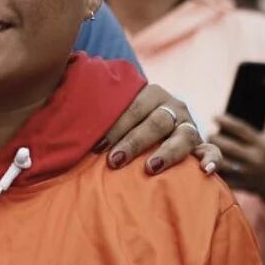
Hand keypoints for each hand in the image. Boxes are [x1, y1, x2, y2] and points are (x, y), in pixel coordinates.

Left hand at [97, 84, 220, 175]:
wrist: (152, 131)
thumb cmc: (121, 127)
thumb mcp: (110, 111)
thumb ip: (92, 109)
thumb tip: (52, 104)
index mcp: (151, 94)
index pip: (135, 107)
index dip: (116, 126)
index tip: (97, 146)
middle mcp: (174, 107)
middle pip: (158, 121)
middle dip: (135, 141)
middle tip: (114, 161)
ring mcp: (190, 126)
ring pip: (185, 135)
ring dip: (167, 152)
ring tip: (150, 168)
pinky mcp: (202, 146)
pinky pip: (213, 151)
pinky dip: (212, 159)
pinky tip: (205, 170)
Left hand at [210, 115, 264, 201]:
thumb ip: (251, 131)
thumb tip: (226, 122)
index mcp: (262, 144)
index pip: (240, 129)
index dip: (225, 121)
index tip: (215, 116)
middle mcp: (255, 158)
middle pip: (227, 146)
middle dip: (214, 138)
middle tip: (210, 134)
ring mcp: (247, 173)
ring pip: (222, 162)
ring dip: (211, 154)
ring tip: (208, 148)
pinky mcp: (241, 185)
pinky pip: (222, 177)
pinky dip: (213, 169)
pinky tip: (208, 162)